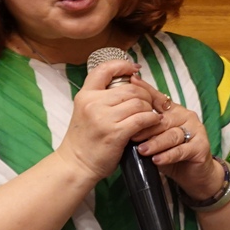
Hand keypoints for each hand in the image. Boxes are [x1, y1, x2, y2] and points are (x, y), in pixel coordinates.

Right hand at [60, 59, 160, 186]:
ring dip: (149, 108)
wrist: (76, 165)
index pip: (104, 69)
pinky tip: (153, 123)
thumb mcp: (86, 112)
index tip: (135, 69)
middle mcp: (93, 103)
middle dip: (145, 94)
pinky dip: (152, 119)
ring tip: (150, 115)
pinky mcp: (116, 133)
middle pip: (130, 88)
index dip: (123, 65)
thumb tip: (130, 82)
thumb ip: (102, 98)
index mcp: (85, 95)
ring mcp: (104, 118)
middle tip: (149, 103)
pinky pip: (142, 118)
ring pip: (139, 102)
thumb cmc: (85, 140)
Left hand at [132, 83, 223, 200]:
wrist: (194, 174)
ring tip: (142, 150)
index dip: (145, 92)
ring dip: (156, 143)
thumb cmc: (172, 154)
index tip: (131, 84)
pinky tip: (157, 159)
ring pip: (172, 134)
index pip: (158, 98)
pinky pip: (182, 150)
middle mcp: (186, 117)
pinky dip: (168, 155)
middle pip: (164, 119)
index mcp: (174, 111)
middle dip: (146, 127)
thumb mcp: (156, 139)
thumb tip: (124, 121)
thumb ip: (145, 129)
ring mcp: (195, 130)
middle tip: (131, 136)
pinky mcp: (201, 146)